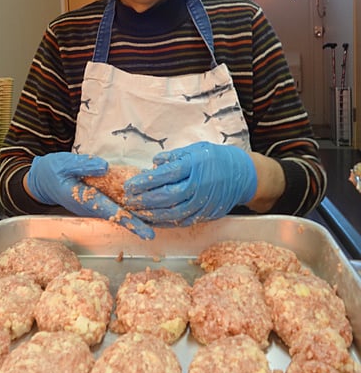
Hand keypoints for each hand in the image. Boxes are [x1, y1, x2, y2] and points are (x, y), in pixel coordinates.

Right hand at [26, 152, 153, 238]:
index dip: (130, 221)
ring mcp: (95, 204)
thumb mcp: (65, 164)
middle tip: (159, 232)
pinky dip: (129, 205)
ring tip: (159, 219)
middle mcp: (93, 207)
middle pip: (120, 217)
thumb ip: (84, 165)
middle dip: (139, 223)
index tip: (146, 232)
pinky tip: (145, 203)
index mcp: (85, 200)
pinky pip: (115, 204)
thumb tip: (105, 167)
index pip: (112, 212)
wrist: (42, 179)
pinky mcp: (97, 199)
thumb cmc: (53, 171)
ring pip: (119, 211)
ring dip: (137, 215)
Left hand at [123, 142, 256, 225]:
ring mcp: (202, 203)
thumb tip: (153, 164)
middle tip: (128, 200)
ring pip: (173, 213)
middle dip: (144, 200)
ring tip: (136, 212)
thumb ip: (173, 157)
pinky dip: (165, 222)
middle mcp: (198, 186)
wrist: (242, 175)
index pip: (165, 176)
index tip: (130, 186)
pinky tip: (153, 220)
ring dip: (152, 215)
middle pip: (166, 197)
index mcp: (194, 166)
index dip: (145, 182)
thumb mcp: (194, 150)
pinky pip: (182, 221)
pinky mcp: (205, 214)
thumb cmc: (216, 158)